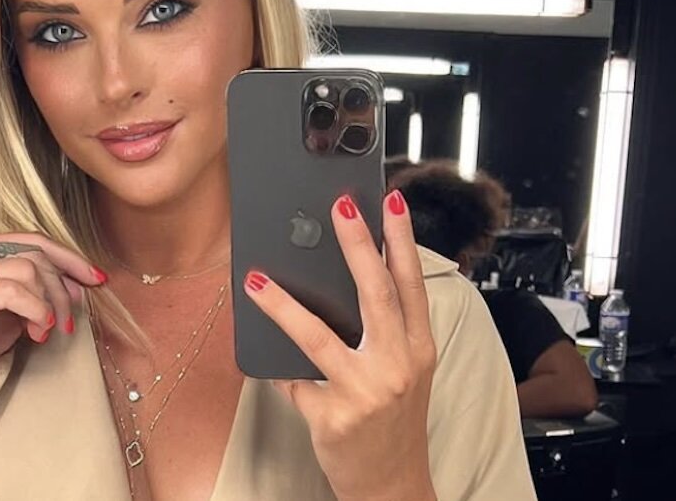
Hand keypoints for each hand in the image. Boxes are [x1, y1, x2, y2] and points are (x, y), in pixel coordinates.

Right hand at [0, 233, 106, 435]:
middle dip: (62, 289)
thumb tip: (79, 281)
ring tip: (44, 332)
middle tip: (67, 323)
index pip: (31, 239)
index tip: (97, 279)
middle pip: (34, 254)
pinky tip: (36, 333)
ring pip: (27, 270)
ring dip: (49, 304)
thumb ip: (39, 290)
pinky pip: (12, 291)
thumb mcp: (13, 312)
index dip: (69, 257)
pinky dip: (34, 311)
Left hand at [243, 191, 436, 500]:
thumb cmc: (392, 424)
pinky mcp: (335, 417)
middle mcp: (398, 366)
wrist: (392, 487)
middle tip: (340, 207)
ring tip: (258, 279)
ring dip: (284, 304)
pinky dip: (274, 365)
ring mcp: (366, 391)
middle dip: (358, 244)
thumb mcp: (404, 374)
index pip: (411, 284)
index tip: (392, 202)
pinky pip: (294, 379)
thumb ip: (382, 333)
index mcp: (419, 349)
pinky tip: (257, 351)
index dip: (402, 240)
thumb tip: (338, 282)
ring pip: (319, 335)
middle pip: (376, 294)